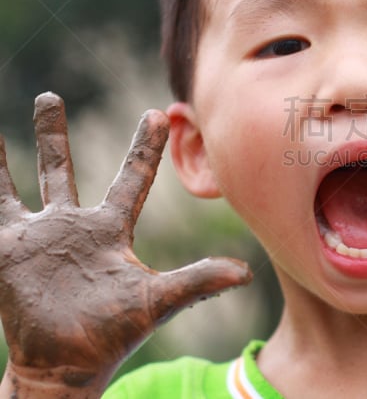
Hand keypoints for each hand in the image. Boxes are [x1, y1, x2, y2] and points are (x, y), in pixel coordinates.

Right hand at [0, 93, 251, 394]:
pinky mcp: (8, 248)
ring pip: (26, 180)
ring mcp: (38, 234)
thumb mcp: (158, 299)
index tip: (156, 112)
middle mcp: (73, 225)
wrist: (66, 364)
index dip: (143, 147)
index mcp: (109, 230)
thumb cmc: (113, 334)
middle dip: (51, 132)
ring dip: (16, 148)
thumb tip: (249, 273)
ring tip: (8, 111)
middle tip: (49, 95)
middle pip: (61, 168)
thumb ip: (199, 281)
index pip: (130, 178)